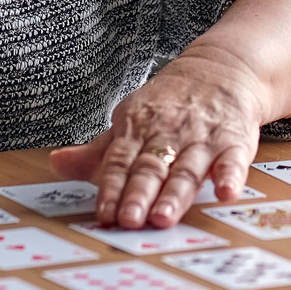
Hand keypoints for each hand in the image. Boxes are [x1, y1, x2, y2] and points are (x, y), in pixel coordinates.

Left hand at [48, 53, 267, 228]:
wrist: (221, 70)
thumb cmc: (171, 105)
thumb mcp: (131, 121)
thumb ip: (99, 153)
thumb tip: (56, 163)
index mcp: (137, 128)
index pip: (120, 162)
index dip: (112, 189)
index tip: (104, 213)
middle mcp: (168, 132)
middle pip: (150, 167)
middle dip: (139, 194)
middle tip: (129, 220)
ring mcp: (202, 137)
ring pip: (186, 168)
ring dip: (176, 193)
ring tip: (164, 216)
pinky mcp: (234, 140)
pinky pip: (233, 160)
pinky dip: (231, 176)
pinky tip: (226, 192)